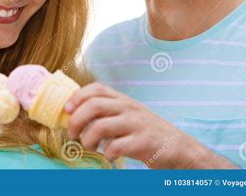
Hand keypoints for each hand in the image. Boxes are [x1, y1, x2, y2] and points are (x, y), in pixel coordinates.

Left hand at [65, 83, 235, 168]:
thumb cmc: (146, 131)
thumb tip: (74, 114)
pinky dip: (107, 153)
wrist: (179, 147)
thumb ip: (106, 111)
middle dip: (76, 120)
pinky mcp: (144, 143)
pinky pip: (116, 146)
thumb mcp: (127, 114)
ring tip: (89, 147)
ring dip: (88, 139)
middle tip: (72, 134)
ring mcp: (137, 124)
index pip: (96, 88)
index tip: (67, 110)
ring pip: (101, 126)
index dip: (77, 96)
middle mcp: (129, 108)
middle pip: (94, 106)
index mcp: (123, 99)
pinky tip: (109, 157)